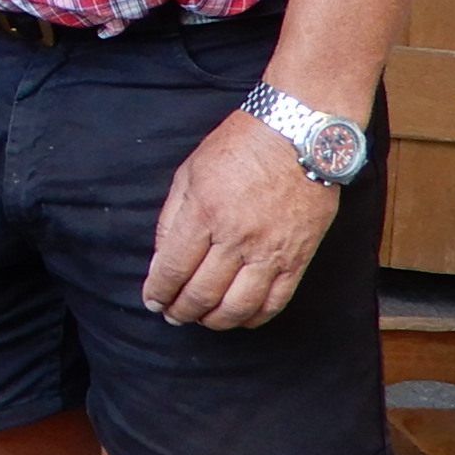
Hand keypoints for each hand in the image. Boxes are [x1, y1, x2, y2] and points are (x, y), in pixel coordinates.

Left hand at [144, 112, 338, 329]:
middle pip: (202, 294)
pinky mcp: (298, 258)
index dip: (159, 292)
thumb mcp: (190, 172)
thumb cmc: (241, 146)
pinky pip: (274, 302)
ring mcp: (269, 251)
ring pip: (237, 306)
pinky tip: (240, 316)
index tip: (153, 301)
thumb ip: (172, 218)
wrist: (301, 134)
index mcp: (204, 213)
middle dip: (181, 311)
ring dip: (214, 321)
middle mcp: (236, 238)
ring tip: (202, 319)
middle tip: (173, 314)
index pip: (173, 270)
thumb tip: (162, 259)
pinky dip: (254, 317)